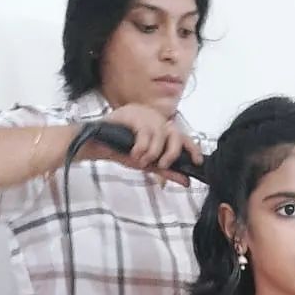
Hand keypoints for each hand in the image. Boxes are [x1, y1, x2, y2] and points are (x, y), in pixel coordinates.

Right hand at [83, 103, 202, 185]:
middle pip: (175, 134)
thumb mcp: (148, 164)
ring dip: (152, 153)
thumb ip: (168, 170)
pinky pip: (145, 132)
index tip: (198, 161)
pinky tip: (133, 153)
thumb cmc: (121, 151)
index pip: (182, 135)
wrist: (96, 146)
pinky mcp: (132, 113)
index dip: (192, 148)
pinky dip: (142, 147)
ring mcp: (143, 113)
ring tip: (140, 160)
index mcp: (160, 127)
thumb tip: (187, 181)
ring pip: (160, 134)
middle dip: (171, 153)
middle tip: (161, 164)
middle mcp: (155, 118)